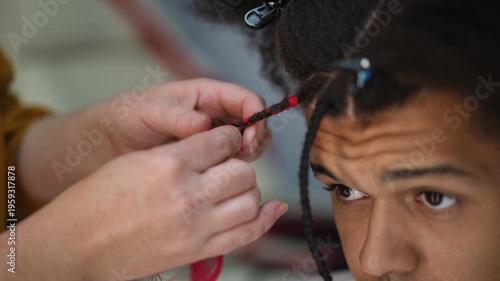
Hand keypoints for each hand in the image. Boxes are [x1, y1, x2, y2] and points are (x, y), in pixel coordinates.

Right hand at [8, 126, 286, 280]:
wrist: (79, 244)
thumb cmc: (98, 199)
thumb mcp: (137, 161)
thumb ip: (180, 152)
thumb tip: (215, 146)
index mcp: (170, 163)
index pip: (222, 140)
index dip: (227, 137)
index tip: (225, 140)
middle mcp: (188, 194)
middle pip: (242, 170)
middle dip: (237, 162)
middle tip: (225, 165)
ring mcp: (197, 226)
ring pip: (250, 198)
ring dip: (247, 188)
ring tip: (231, 187)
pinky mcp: (199, 250)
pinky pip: (248, 232)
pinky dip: (266, 218)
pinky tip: (274, 207)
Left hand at [98, 78, 270, 161]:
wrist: (110, 143)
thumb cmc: (128, 116)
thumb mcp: (149, 112)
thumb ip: (177, 118)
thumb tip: (205, 126)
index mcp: (206, 94)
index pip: (247, 99)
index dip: (256, 117)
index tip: (248, 139)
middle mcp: (215, 114)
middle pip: (255, 122)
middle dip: (256, 138)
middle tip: (243, 156)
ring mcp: (213, 137)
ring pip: (248, 143)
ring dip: (247, 155)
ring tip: (229, 167)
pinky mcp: (207, 158)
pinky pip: (231, 162)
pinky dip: (233, 169)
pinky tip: (219, 177)